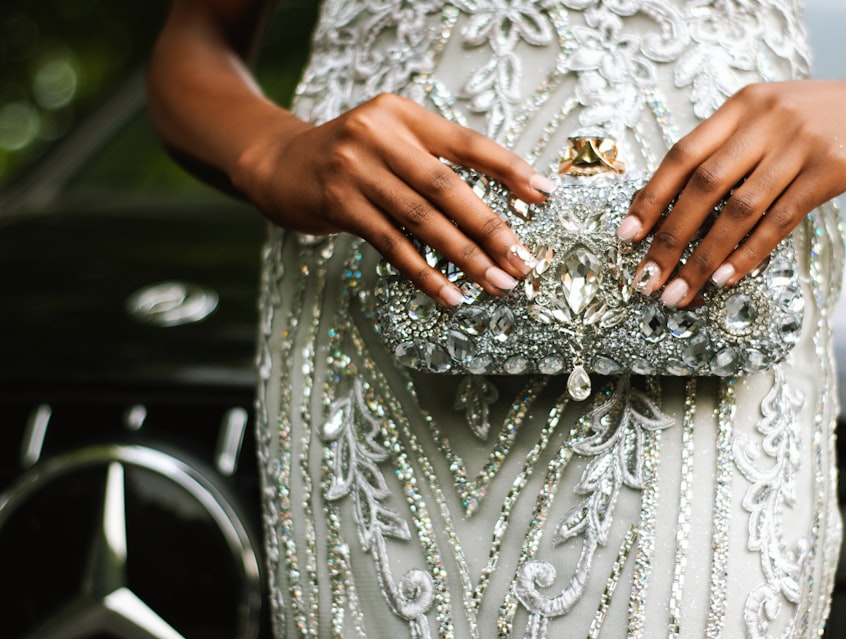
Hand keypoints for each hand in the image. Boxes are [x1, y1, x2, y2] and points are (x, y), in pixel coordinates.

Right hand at [236, 93, 554, 306]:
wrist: (280, 165)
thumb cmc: (353, 159)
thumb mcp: (392, 143)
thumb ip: (437, 163)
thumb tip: (505, 204)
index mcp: (404, 114)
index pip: (467, 143)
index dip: (509, 169)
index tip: (545, 196)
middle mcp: (379, 135)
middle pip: (448, 187)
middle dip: (491, 228)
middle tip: (523, 262)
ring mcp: (355, 168)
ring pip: (423, 220)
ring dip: (465, 257)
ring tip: (497, 283)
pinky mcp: (338, 203)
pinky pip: (392, 245)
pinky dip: (424, 274)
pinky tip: (450, 295)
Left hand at [618, 71, 845, 307]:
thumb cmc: (830, 118)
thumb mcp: (774, 118)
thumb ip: (734, 151)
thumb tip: (682, 208)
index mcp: (742, 106)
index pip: (681, 155)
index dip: (650, 199)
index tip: (626, 237)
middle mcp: (765, 119)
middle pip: (701, 186)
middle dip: (668, 238)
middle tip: (646, 278)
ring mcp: (799, 143)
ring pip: (738, 210)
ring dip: (702, 258)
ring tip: (679, 292)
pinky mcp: (833, 169)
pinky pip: (780, 220)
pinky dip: (748, 253)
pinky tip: (725, 279)